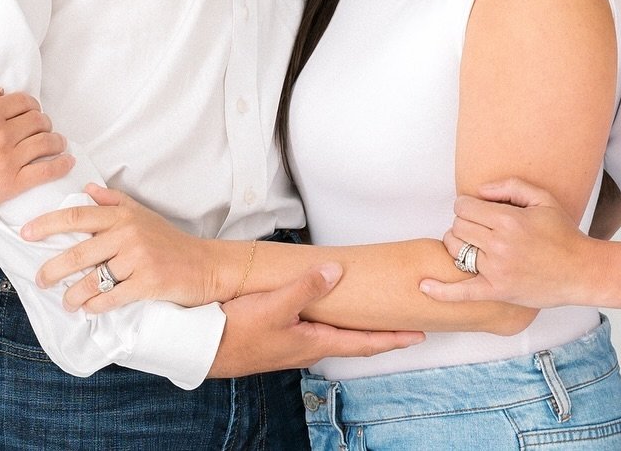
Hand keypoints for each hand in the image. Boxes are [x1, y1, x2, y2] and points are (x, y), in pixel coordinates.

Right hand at [0, 78, 71, 221]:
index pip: (24, 102)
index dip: (31, 106)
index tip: (31, 113)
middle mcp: (0, 134)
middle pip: (39, 120)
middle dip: (43, 122)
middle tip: (42, 128)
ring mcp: (7, 160)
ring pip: (47, 142)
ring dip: (57, 141)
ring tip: (58, 143)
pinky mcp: (10, 184)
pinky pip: (46, 171)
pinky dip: (61, 164)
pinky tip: (67, 161)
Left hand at [22, 184, 219, 310]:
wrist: (204, 265)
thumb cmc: (169, 240)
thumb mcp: (142, 214)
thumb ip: (113, 201)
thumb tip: (87, 189)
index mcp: (122, 216)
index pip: (77, 216)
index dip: (48, 224)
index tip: (26, 233)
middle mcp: (128, 234)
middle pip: (78, 252)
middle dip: (52, 269)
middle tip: (39, 279)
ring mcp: (138, 259)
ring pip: (93, 280)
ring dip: (72, 295)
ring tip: (65, 302)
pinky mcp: (148, 282)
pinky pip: (111, 298)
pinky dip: (95, 307)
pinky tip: (87, 310)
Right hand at [206, 265, 423, 376]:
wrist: (202, 349)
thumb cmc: (236, 331)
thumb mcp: (274, 305)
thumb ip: (306, 288)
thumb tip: (335, 272)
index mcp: (314, 343)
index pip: (363, 344)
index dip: (393, 339)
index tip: (418, 334)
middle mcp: (307, 348)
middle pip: (353, 341)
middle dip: (379, 333)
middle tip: (403, 322)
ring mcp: (292, 345)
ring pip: (333, 335)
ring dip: (354, 327)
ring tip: (371, 313)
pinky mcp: (277, 338)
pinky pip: (314, 330)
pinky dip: (330, 321)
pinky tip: (324, 308)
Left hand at [419, 177, 594, 308]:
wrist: (582, 271)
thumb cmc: (563, 234)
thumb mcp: (542, 198)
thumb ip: (509, 187)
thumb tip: (478, 191)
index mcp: (508, 220)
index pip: (464, 206)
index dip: (467, 206)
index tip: (477, 211)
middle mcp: (500, 244)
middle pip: (457, 226)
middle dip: (463, 224)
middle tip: (478, 228)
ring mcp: (497, 270)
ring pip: (455, 250)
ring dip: (457, 245)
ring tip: (471, 245)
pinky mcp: (498, 291)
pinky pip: (463, 292)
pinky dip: (441, 291)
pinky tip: (424, 286)